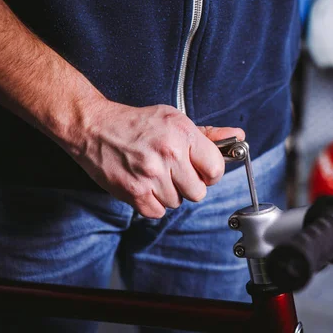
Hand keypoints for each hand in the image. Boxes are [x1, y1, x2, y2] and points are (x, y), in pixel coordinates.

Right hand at [65, 101, 244, 217]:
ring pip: (177, 202)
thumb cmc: (137, 123)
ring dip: (169, 193)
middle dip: (190, 185)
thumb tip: (238, 137)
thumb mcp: (175, 120)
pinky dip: (153, 203)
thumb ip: (208, 134)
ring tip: (155, 174)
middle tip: (175, 172)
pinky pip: (157, 212)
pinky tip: (145, 185)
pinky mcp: (134, 192)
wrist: (94, 127)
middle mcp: (169, 155)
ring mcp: (151, 175)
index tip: (200, 169)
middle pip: (199, 192)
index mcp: (183, 134)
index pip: (216, 169)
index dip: (210, 172)